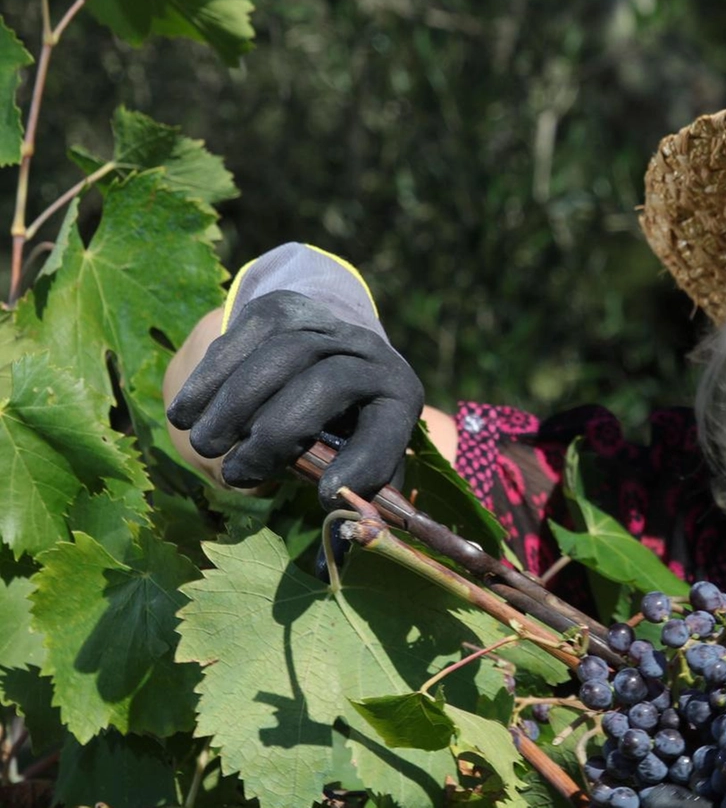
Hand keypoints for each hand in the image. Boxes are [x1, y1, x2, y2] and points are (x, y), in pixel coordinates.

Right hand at [167, 289, 423, 509]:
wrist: (330, 342)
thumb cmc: (345, 423)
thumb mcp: (361, 454)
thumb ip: (354, 499)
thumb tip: (337, 556)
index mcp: (397, 395)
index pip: (387, 428)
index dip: (363, 464)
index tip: (324, 496)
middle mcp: (367, 353)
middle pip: (325, 385)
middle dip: (277, 434)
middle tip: (240, 474)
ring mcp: (322, 324)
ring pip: (277, 359)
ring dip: (234, 407)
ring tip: (208, 447)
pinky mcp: (277, 310)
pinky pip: (240, 340)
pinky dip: (208, 380)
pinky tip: (186, 416)